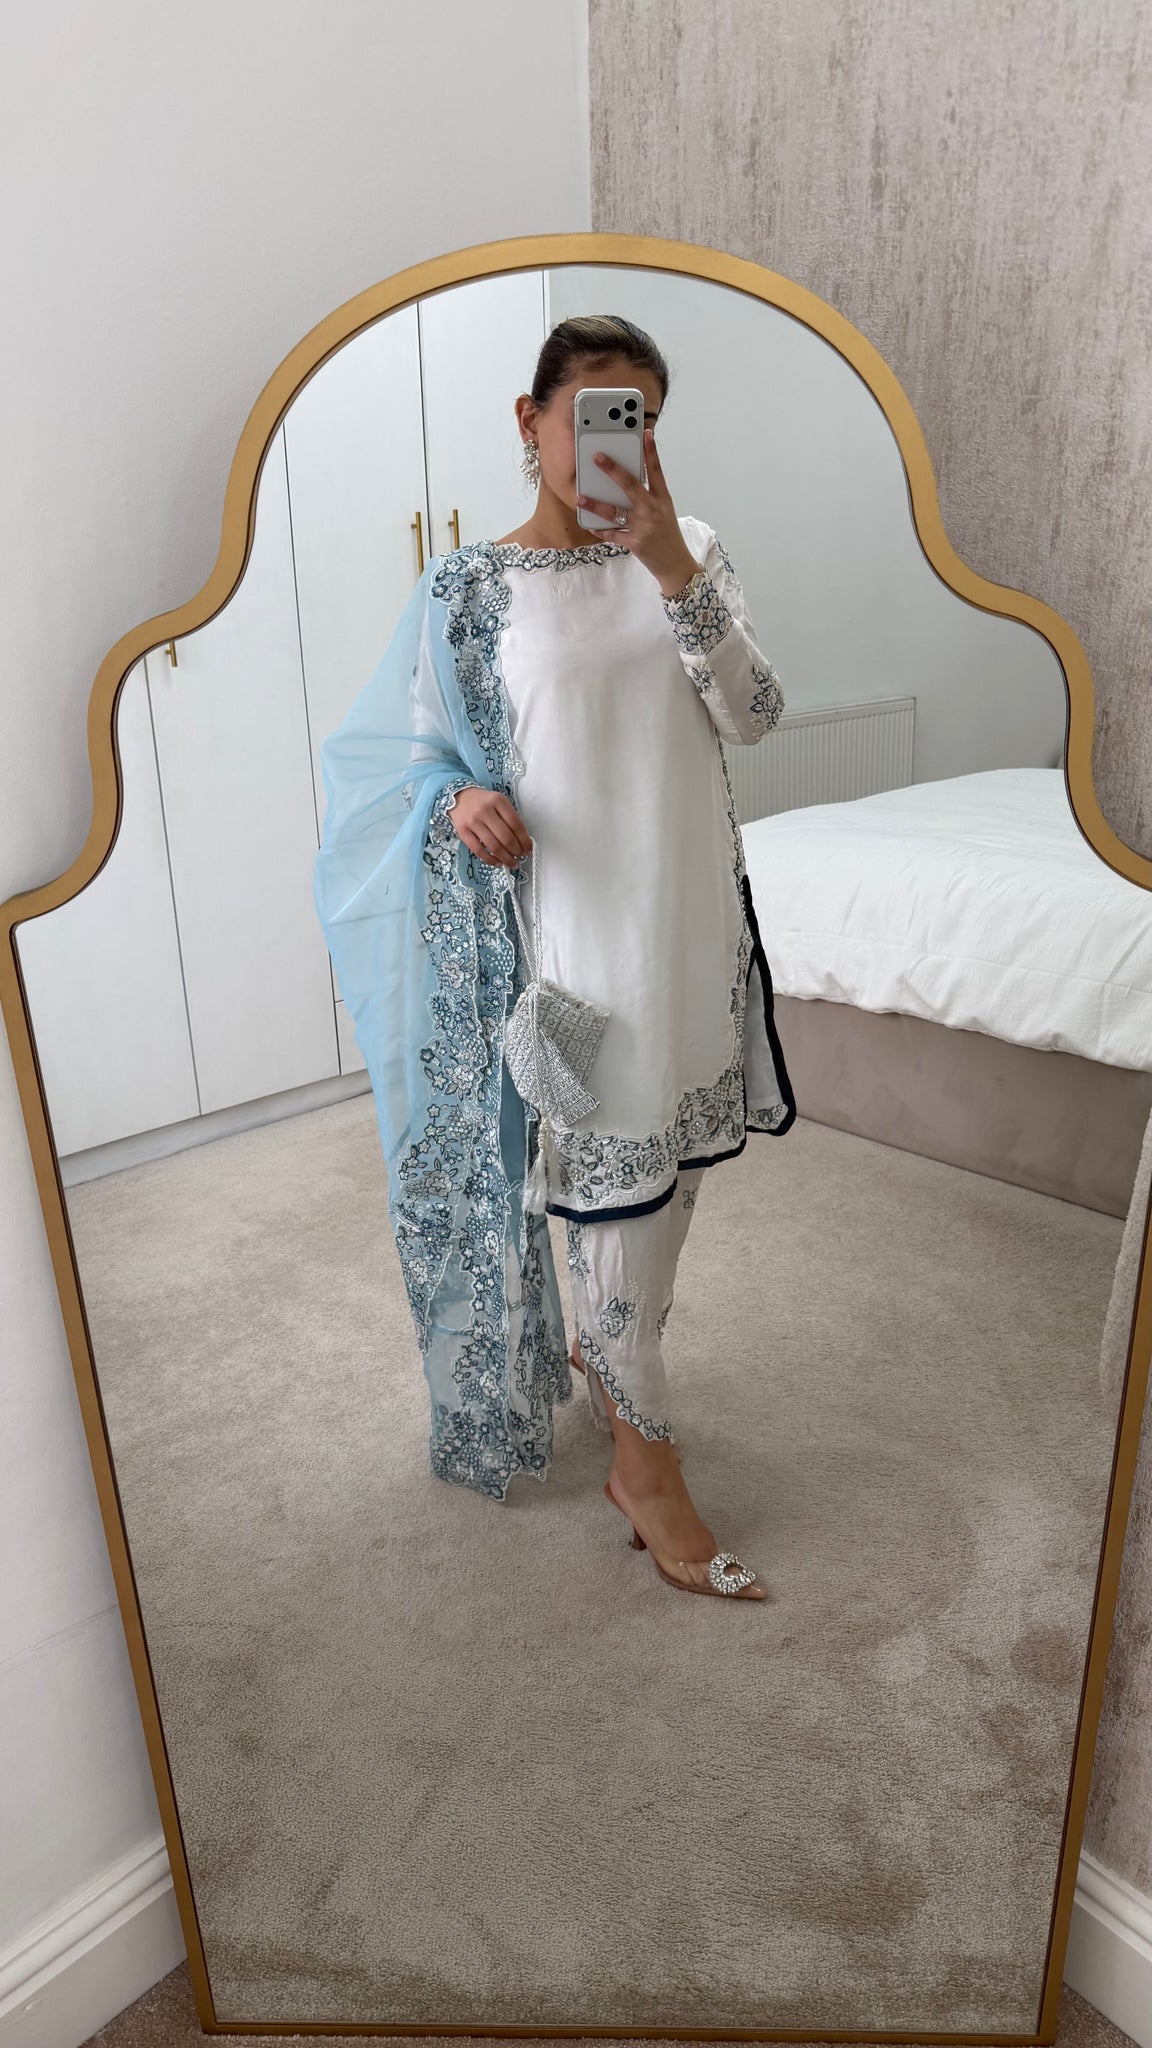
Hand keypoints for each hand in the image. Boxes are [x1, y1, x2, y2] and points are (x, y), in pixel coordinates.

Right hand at [448, 786, 532, 868]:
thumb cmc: (482, 802)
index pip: (516, 825)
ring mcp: (473, 822)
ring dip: (506, 858)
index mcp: (498, 801)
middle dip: (517, 851)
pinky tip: (498, 862)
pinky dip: (490, 860)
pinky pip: (479, 851)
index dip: (525, 840)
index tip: (528, 849)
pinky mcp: (463, 832)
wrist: (459, 797)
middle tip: (520, 856)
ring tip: (512, 862)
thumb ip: (510, 817)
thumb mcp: (499, 802)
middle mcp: (485, 810)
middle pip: (506, 837)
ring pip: (494, 846)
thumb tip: (522, 841)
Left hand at [575, 428, 699, 596]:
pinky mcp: (635, 543)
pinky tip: (591, 525)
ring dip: (595, 505)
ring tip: (581, 498)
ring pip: (615, 512)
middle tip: (598, 457)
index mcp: (663, 499)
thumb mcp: (664, 511)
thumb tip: (626, 482)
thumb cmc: (668, 535)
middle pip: (631, 485)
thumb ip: (649, 496)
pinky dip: (601, 530)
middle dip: (612, 470)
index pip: (657, 471)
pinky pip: (613, 535)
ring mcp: (644, 527)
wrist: (676, 564)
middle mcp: (653, 510)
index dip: (651, 451)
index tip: (646, 434)